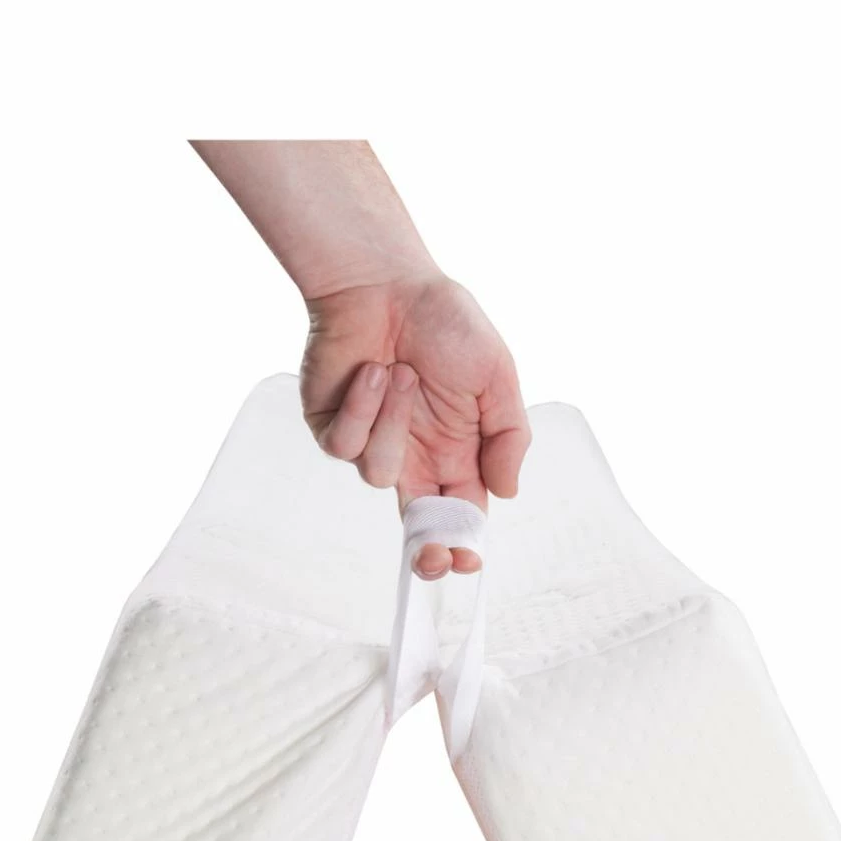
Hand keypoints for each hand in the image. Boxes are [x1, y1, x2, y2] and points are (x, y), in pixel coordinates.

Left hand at [301, 274, 529, 577]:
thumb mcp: (497, 376)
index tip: (465, 559)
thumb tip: (507, 492)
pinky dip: (362, 410)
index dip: (460, 543)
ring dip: (395, 422)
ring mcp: (371, 444)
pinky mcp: (332, 427)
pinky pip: (345, 446)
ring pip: (379, 475)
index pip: (458, 514)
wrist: (385, 282)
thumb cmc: (446, 322)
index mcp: (456, 452)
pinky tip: (372, 372)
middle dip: (424, 549)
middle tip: (431, 555)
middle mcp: (413, 456)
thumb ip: (509, 437)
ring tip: (401, 372)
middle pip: (415, 527)